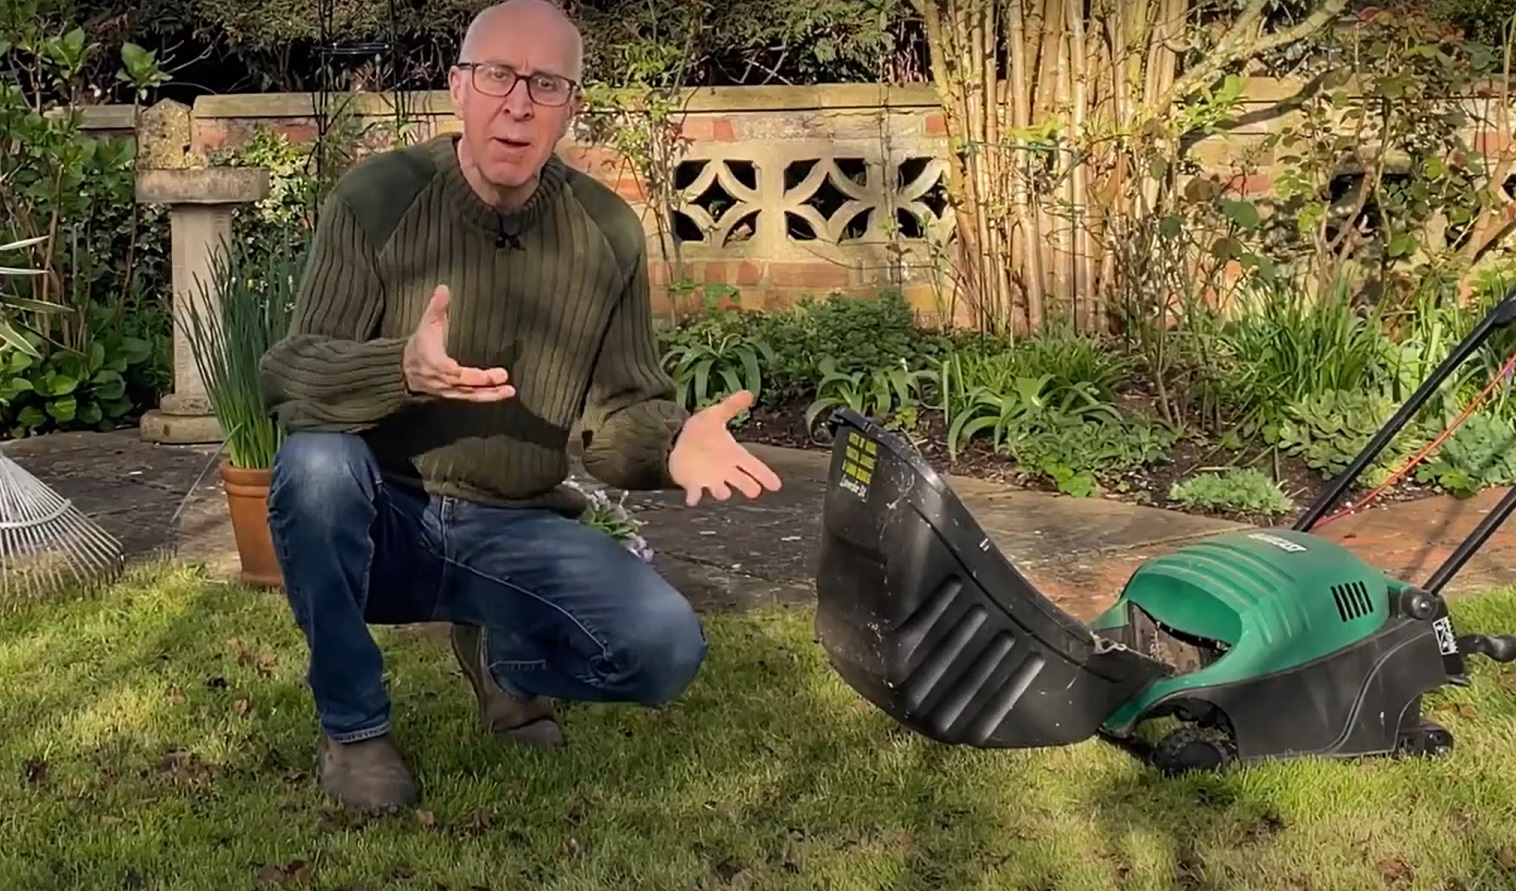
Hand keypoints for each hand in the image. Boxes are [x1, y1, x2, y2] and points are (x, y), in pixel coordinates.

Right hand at [402, 285, 515, 400]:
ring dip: (490, 395)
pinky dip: (485, 397)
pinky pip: (470, 398)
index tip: (493, 373)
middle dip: (486, 385)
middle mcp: (443, 381)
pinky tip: (500, 393)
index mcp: (436, 364)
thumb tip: (443, 288)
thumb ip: (436, 307)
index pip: (456, 374)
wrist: (403, 369)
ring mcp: (448, 391)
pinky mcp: (453, 395)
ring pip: (470, 396)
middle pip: (466, 387)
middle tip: (505, 379)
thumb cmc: (419, 345)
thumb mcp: (426, 324)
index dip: (475, 376)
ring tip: (509, 391)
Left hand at [668, 390, 782, 506]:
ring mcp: (709, 479)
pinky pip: (695, 492)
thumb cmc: (702, 431)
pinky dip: (694, 496)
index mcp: (734, 455)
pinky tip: (693, 499)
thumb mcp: (716, 415)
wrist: (677, 440)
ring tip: (723, 492)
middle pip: (742, 481)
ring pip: (720, 489)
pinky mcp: (692, 483)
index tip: (776, 485)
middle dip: (747, 486)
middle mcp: (725, 470)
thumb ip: (732, 406)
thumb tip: (748, 392)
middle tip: (754, 491)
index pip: (753, 466)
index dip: (765, 475)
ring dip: (721, 491)